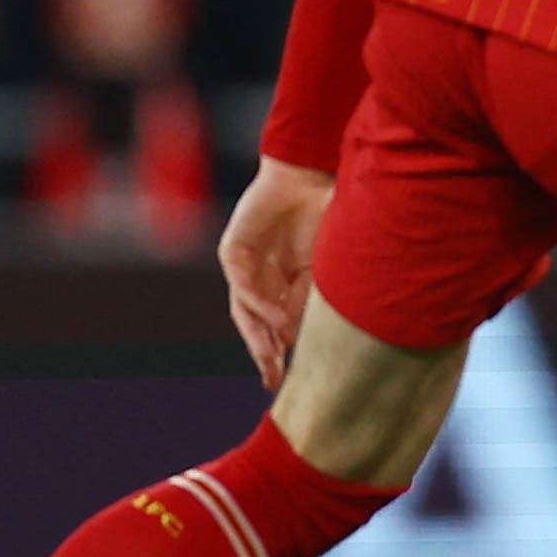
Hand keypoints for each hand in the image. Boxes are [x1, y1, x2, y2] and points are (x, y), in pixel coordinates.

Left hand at [219, 156, 333, 387]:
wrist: (309, 176)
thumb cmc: (324, 215)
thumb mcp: (324, 266)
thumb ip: (312, 298)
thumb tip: (303, 337)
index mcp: (282, 283)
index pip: (275, 326)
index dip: (281, 352)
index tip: (289, 381)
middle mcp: (260, 278)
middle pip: (255, 325)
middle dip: (264, 353)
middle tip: (272, 380)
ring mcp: (244, 266)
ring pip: (244, 311)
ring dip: (257, 336)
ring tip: (271, 358)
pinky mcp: (232, 252)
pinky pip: (243, 286)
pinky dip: (259, 304)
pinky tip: (275, 320)